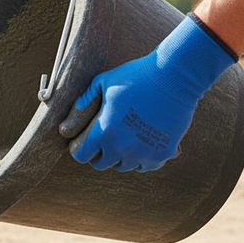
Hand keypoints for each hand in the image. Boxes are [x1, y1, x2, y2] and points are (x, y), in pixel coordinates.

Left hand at [58, 15, 237, 172]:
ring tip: (124, 138)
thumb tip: (68, 122)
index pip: (81, 156)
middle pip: (101, 164)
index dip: (80, 149)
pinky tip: (141, 143)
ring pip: (124, 166)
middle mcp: (122, 148)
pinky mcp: (162, 154)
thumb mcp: (103, 83)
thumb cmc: (136, 76)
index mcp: (104, 132)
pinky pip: (145, 166)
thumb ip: (84, 101)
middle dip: (100, 153)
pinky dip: (141, 158)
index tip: (85, 141)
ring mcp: (143, 153)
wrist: (175, 77)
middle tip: (105, 139)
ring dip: (121, 156)